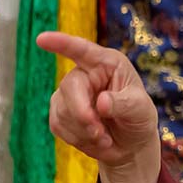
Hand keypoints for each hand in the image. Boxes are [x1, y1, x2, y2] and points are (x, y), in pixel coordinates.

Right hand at [36, 31, 159, 182]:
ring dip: (84, 130)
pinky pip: (57, 124)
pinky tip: (94, 139)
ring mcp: (69, 93)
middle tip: (99, 132)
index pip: (82, 50)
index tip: (42, 39)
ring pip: (62, 110)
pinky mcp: (60, 112)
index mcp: (107, 63)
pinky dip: (77, 137)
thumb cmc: (138, 118)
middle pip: (70, 87)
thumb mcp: (140, 109)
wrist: (129, 143)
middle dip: (83, 113)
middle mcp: (85, 73)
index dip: (62, 43)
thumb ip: (123, 103)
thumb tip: (101, 102)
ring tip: (105, 138)